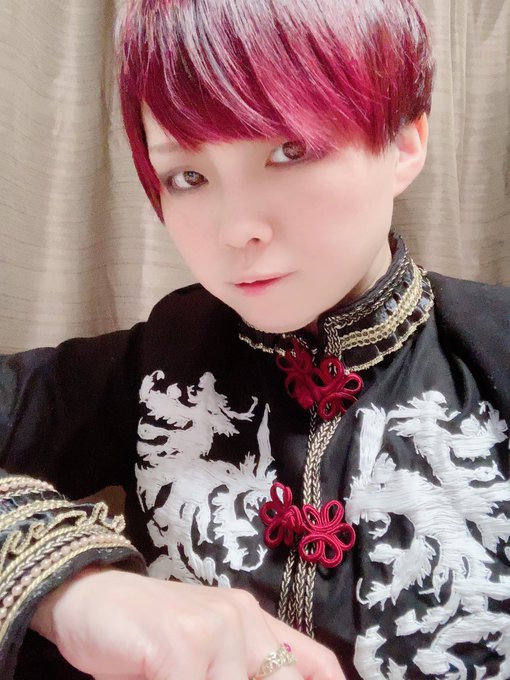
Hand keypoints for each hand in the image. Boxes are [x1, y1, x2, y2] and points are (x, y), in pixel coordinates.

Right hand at [31, 567, 344, 679]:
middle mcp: (242, 619)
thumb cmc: (146, 634)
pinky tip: (153, 679)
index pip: (315, 664)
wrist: (90, 596)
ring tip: (171, 674)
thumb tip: (275, 679)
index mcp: (252, 622)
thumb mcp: (202, 654)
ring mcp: (215, 629)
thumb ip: (237, 669)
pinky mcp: (182, 645)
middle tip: (204, 678)